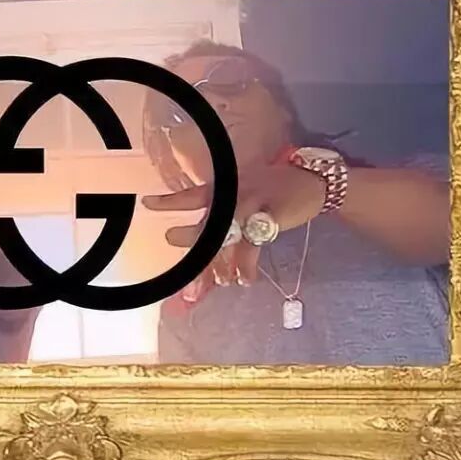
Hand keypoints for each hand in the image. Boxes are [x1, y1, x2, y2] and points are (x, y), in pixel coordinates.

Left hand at [142, 164, 325, 301]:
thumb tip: (210, 241)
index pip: (192, 194)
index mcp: (227, 188)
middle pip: (207, 218)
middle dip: (189, 234)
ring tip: (216, 279)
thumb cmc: (276, 189)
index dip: (169, 200)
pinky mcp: (270, 219)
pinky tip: (243, 279)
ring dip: (217, 259)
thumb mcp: (248, 192)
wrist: (313, 180)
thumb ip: (229, 213)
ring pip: (227, 235)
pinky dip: (247, 266)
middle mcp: (235, 195)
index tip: (147, 204)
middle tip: (170, 238)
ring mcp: (252, 205)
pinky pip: (253, 246)